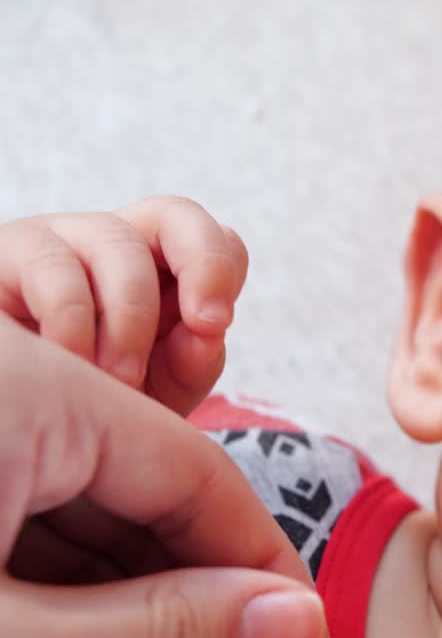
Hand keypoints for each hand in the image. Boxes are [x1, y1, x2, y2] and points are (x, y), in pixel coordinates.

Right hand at [0, 196, 248, 416]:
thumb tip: (208, 330)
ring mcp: (59, 241)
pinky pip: (52, 265)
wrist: (19, 423)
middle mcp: (113, 244)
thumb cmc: (88, 401)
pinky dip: (73, 323)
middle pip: (177, 215)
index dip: (223, 272)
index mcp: (161, 271)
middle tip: (204, 325)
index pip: (216, 239)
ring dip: (131, 319)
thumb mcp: (155, 392)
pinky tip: (71, 362)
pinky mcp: (7, 253)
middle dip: (205, 266)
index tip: (214, 325)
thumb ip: (192, 362)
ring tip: (119, 380)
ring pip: (119, 242)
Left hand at [0, 317, 330, 637]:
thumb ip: (159, 626)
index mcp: (24, 383)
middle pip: (144, 483)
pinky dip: (60, 574)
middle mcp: (6, 373)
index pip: (197, 471)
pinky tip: (84, 631)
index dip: (263, 563)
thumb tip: (299, 620)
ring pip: (85, 500)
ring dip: (125, 587)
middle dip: (196, 582)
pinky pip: (28, 504)